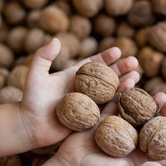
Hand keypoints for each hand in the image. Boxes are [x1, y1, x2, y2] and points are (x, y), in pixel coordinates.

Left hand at [19, 38, 139, 148]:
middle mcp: (84, 90)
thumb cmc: (31, 100)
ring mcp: (88, 105)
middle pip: (106, 77)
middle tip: (135, 63)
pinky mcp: (90, 119)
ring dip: (123, 85)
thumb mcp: (35, 76)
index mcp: (73, 77)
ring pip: (110, 93)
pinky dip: (118, 104)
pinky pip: (106, 111)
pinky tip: (130, 99)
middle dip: (121, 69)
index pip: (93, 64)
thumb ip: (43, 57)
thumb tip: (56, 39)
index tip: (118, 50)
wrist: (29, 126)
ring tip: (136, 77)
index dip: (106, 57)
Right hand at [54, 93, 165, 165]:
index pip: (164, 152)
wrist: (70, 165)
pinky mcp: (106, 115)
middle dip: (165, 114)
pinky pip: (117, 101)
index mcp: (140, 155)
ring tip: (158, 92)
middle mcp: (133, 139)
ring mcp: (120, 125)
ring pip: (138, 111)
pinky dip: (124, 92)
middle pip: (153, 125)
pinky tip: (132, 81)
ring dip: (148, 101)